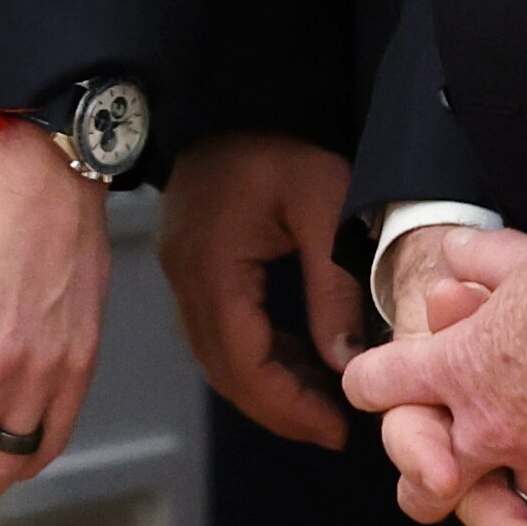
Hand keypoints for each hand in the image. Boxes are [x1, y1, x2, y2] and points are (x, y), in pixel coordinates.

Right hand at [159, 133, 362, 446]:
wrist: (232, 95)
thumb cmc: (281, 145)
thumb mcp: (325, 206)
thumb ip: (333, 286)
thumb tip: (345, 363)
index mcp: (212, 266)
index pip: (242, 360)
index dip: (287, 406)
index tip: (336, 428)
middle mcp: (185, 277)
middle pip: (223, 368)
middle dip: (277, 408)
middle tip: (332, 430)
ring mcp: (181, 271)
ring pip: (216, 355)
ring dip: (265, 385)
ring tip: (322, 403)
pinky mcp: (190, 264)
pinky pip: (218, 329)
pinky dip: (254, 355)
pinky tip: (296, 360)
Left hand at [338, 224, 526, 525]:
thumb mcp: (520, 254)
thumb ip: (481, 257)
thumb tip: (453, 247)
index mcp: (457, 370)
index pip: (380, 382)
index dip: (371, 380)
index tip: (372, 382)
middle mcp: (493, 428)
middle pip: (432, 489)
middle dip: (433, 486)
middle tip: (443, 481)